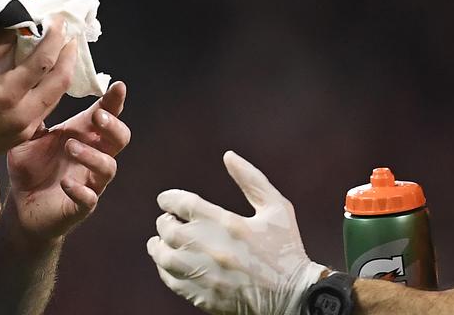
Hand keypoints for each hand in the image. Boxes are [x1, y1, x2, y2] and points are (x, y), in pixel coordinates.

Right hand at [0, 20, 74, 170]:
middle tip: (70, 35)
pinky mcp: (24, 136)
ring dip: (63, 72)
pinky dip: (52, 89)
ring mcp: (26, 129)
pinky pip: (47, 108)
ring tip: (63, 51)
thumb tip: (14, 29)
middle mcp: (23, 115)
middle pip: (60, 81)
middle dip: (69, 55)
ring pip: (57, 97)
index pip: (43, 62)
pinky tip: (48, 76)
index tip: (58, 21)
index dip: (54, 39)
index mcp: (6, 96)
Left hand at [6, 81, 129, 242]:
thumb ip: (34, 115)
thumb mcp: (26, 137)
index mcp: (82, 136)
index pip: (106, 115)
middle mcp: (91, 156)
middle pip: (120, 139)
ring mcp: (89, 182)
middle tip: (97, 116)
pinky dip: (80, 191)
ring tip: (70, 147)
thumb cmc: (29, 168)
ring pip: (108, 167)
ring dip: (92, 156)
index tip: (118, 86)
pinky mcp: (80, 205)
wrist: (20, 207)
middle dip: (113, 126)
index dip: (114, 101)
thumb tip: (34, 87)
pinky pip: (90, 199)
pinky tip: (65, 183)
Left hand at [148, 151, 326, 314]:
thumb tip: (228, 155)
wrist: (295, 297)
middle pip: (168, 229)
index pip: (182, 203)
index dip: (168, 199)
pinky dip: (165, 270)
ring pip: (164, 256)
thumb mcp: (276, 208)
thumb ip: (251, 180)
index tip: (165, 200)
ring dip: (158, 246)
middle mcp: (211, 247)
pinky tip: (170, 264)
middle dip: (164, 222)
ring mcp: (206, 273)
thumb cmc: (286, 250)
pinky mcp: (203, 296)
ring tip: (161, 242)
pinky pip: (171, 281)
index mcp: (226, 222)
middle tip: (168, 221)